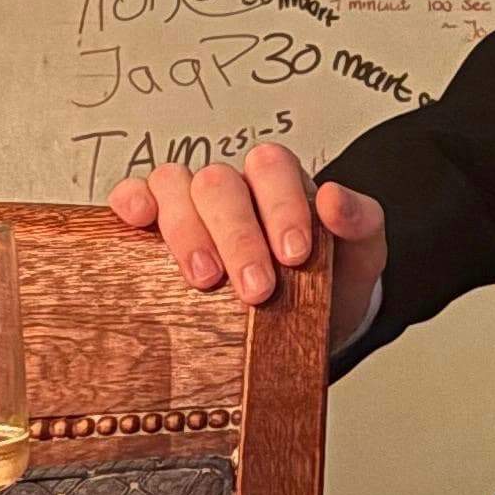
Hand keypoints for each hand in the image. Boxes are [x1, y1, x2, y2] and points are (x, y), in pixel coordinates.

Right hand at [109, 140, 385, 356]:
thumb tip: (334, 198)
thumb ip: (361, 222)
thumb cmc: (327, 283)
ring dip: (187, 230)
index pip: (273, 168)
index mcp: (281, 184)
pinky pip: (135, 195)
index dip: (281, 207)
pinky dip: (132, 201)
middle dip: (238, 237)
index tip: (295, 256)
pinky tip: (138, 221)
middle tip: (256, 289)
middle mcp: (234, 188)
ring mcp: (192, 204)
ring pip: (175, 186)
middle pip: (220, 184)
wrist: (306, 325)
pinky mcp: (157, 227)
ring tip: (204, 279)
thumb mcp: (362, 255)